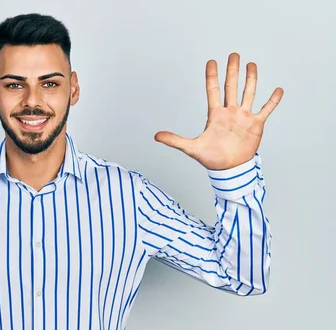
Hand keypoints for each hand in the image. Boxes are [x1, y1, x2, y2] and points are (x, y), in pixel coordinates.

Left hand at [154, 53, 283, 169]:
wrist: (229, 169)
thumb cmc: (211, 158)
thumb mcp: (191, 148)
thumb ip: (174, 140)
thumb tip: (156, 136)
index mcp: (215, 115)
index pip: (212, 91)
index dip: (212, 76)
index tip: (211, 61)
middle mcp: (230, 112)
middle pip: (231, 87)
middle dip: (232, 71)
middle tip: (233, 55)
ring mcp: (243, 117)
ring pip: (248, 93)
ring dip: (250, 79)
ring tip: (252, 64)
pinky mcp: (255, 125)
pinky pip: (266, 110)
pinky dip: (272, 101)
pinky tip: (278, 90)